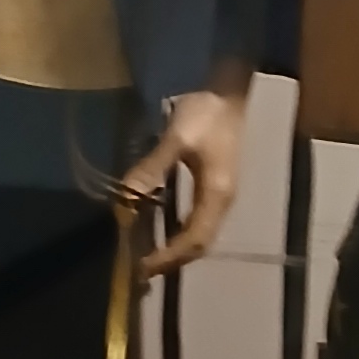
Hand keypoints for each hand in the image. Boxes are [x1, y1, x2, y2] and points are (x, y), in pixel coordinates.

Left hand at [126, 67, 251, 274]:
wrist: (230, 89)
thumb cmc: (207, 112)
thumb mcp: (178, 139)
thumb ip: (153, 168)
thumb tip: (127, 198)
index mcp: (216, 195)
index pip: (194, 240)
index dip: (168, 257)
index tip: (141, 267)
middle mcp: (221, 201)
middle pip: (199, 244)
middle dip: (171, 259)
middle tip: (140, 270)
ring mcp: (220, 193)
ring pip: (199, 234)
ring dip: (174, 248)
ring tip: (148, 255)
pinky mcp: (214, 184)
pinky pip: (196, 219)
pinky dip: (177, 231)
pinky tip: (159, 227)